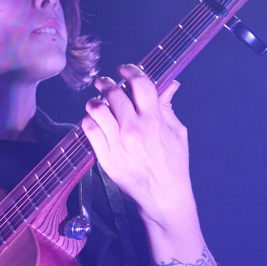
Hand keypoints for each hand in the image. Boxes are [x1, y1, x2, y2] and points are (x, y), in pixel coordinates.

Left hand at [82, 64, 194, 227]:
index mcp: (154, 120)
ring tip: (97, 102)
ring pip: (96, 109)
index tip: (124, 69)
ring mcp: (118, 142)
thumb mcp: (177, 132)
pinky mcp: (106, 156)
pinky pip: (89, 130)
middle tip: (104, 83)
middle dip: (107, 83)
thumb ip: (167, 106)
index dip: (130, 70)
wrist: (163, 196)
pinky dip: (89, 121)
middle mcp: (134, 128)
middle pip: (114, 93)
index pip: (140, 83)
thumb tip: (170, 83)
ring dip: (95, 101)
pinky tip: (94, 121)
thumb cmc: (173, 164)